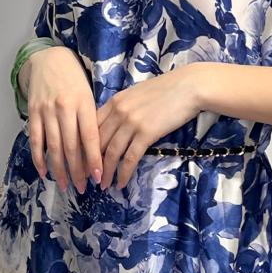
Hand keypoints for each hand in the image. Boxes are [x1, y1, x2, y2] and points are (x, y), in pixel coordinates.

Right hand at [24, 46, 102, 193]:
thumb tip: (98, 151)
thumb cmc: (75, 80)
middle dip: (78, 170)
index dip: (94, 159)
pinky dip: (39, 159)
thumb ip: (92, 119)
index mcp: (83, 103)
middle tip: (83, 188)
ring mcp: (47, 111)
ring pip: (53, 146)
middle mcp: (64, 108)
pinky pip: (36, 140)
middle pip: (71, 146)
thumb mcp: (89, 95)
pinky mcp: (33, 113)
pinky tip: (45, 172)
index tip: (99, 177)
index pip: (90, 137)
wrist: (48, 59)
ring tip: (65, 186)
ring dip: (60, 169)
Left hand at [95, 65, 202, 190]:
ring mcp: (131, 122)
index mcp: (114, 102)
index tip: (81, 161)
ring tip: (103, 186)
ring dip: (106, 172)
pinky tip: (121, 183)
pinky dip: (124, 173)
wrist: (189, 86)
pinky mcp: (146, 133)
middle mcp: (118, 112)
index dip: (85, 147)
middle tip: (88, 178)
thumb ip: (122, 108)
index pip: (91, 127)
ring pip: (111, 153)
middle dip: (90, 163)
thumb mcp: (137, 95)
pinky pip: (130, 158)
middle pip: (97, 142)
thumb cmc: (166, 90)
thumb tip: (114, 127)